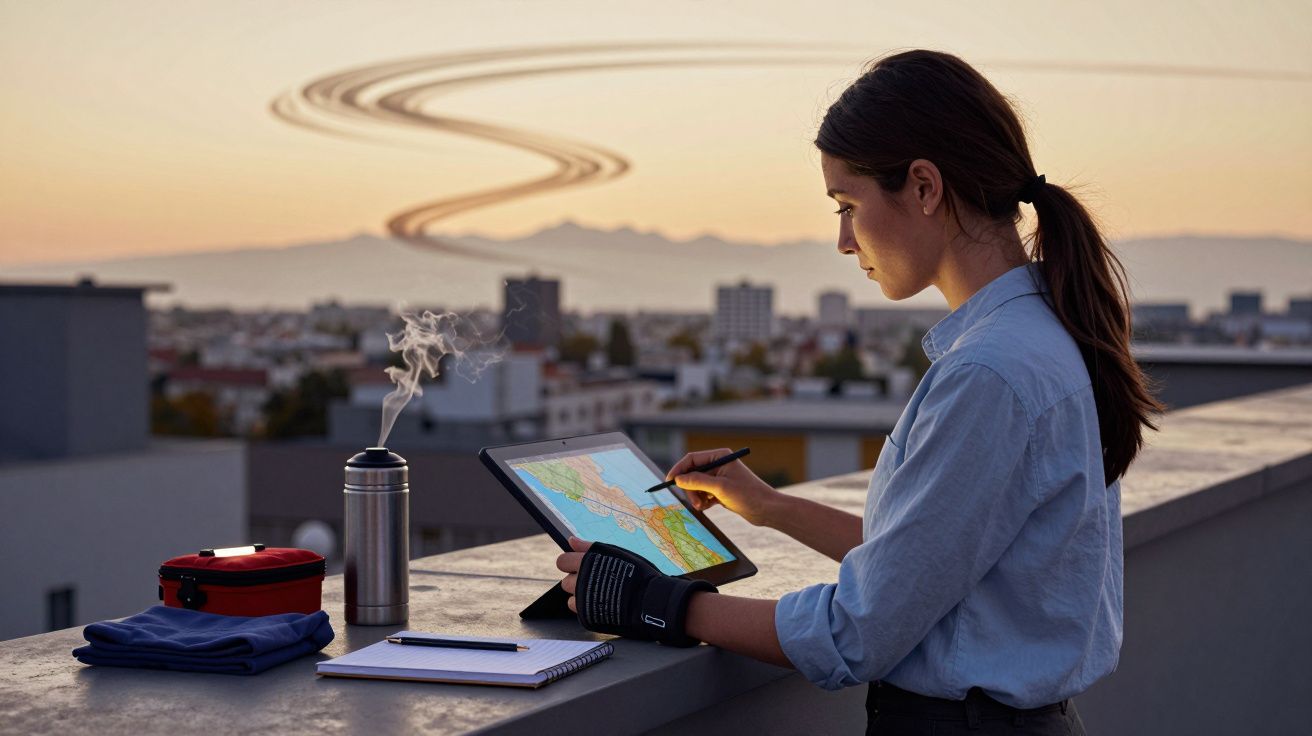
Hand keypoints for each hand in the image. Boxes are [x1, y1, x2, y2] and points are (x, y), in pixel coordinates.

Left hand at [556, 536, 715, 646]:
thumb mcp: (615, 553)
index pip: (562, 561)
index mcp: (585, 562)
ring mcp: (582, 600)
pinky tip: (604, 605)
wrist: (650, 601)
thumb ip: (589, 547)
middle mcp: (580, 580)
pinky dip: (588, 609)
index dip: (571, 564)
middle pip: (566, 581)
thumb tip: (570, 540)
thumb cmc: (637, 574)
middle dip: (578, 582)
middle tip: (597, 583)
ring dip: (582, 597)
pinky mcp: (586, 616)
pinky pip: (579, 611)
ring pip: (571, 598)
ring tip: (602, 595)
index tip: (582, 567)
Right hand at [666, 448, 782, 526]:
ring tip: (702, 507)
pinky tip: (708, 507)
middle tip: (694, 502)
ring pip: (697, 485)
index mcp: (720, 456)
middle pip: (692, 473)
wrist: (767, 510)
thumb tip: (678, 479)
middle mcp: (719, 464)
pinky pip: (703, 494)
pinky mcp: (721, 490)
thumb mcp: (719, 488)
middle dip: (690, 488)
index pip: (692, 459)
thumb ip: (697, 481)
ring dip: (696, 496)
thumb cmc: (747, 495)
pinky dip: (703, 501)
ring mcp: (720, 478)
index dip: (679, 469)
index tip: (669, 482)